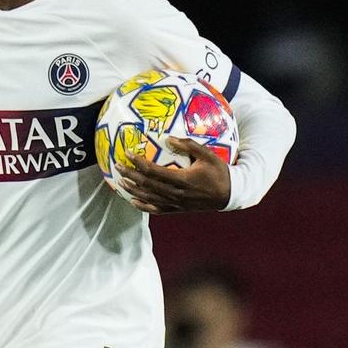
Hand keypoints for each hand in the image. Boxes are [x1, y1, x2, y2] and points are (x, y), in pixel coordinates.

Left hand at [114, 138, 230, 213]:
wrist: (229, 195)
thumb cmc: (219, 172)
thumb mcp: (208, 155)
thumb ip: (188, 145)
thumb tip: (169, 138)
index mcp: (182, 179)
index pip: (154, 171)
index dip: (138, 163)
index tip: (128, 153)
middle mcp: (176, 193)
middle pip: (147, 185)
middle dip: (130, 175)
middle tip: (117, 166)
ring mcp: (176, 203)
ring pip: (149, 198)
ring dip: (133, 190)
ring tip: (120, 182)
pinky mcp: (178, 209)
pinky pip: (157, 209)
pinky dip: (144, 206)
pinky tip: (134, 201)